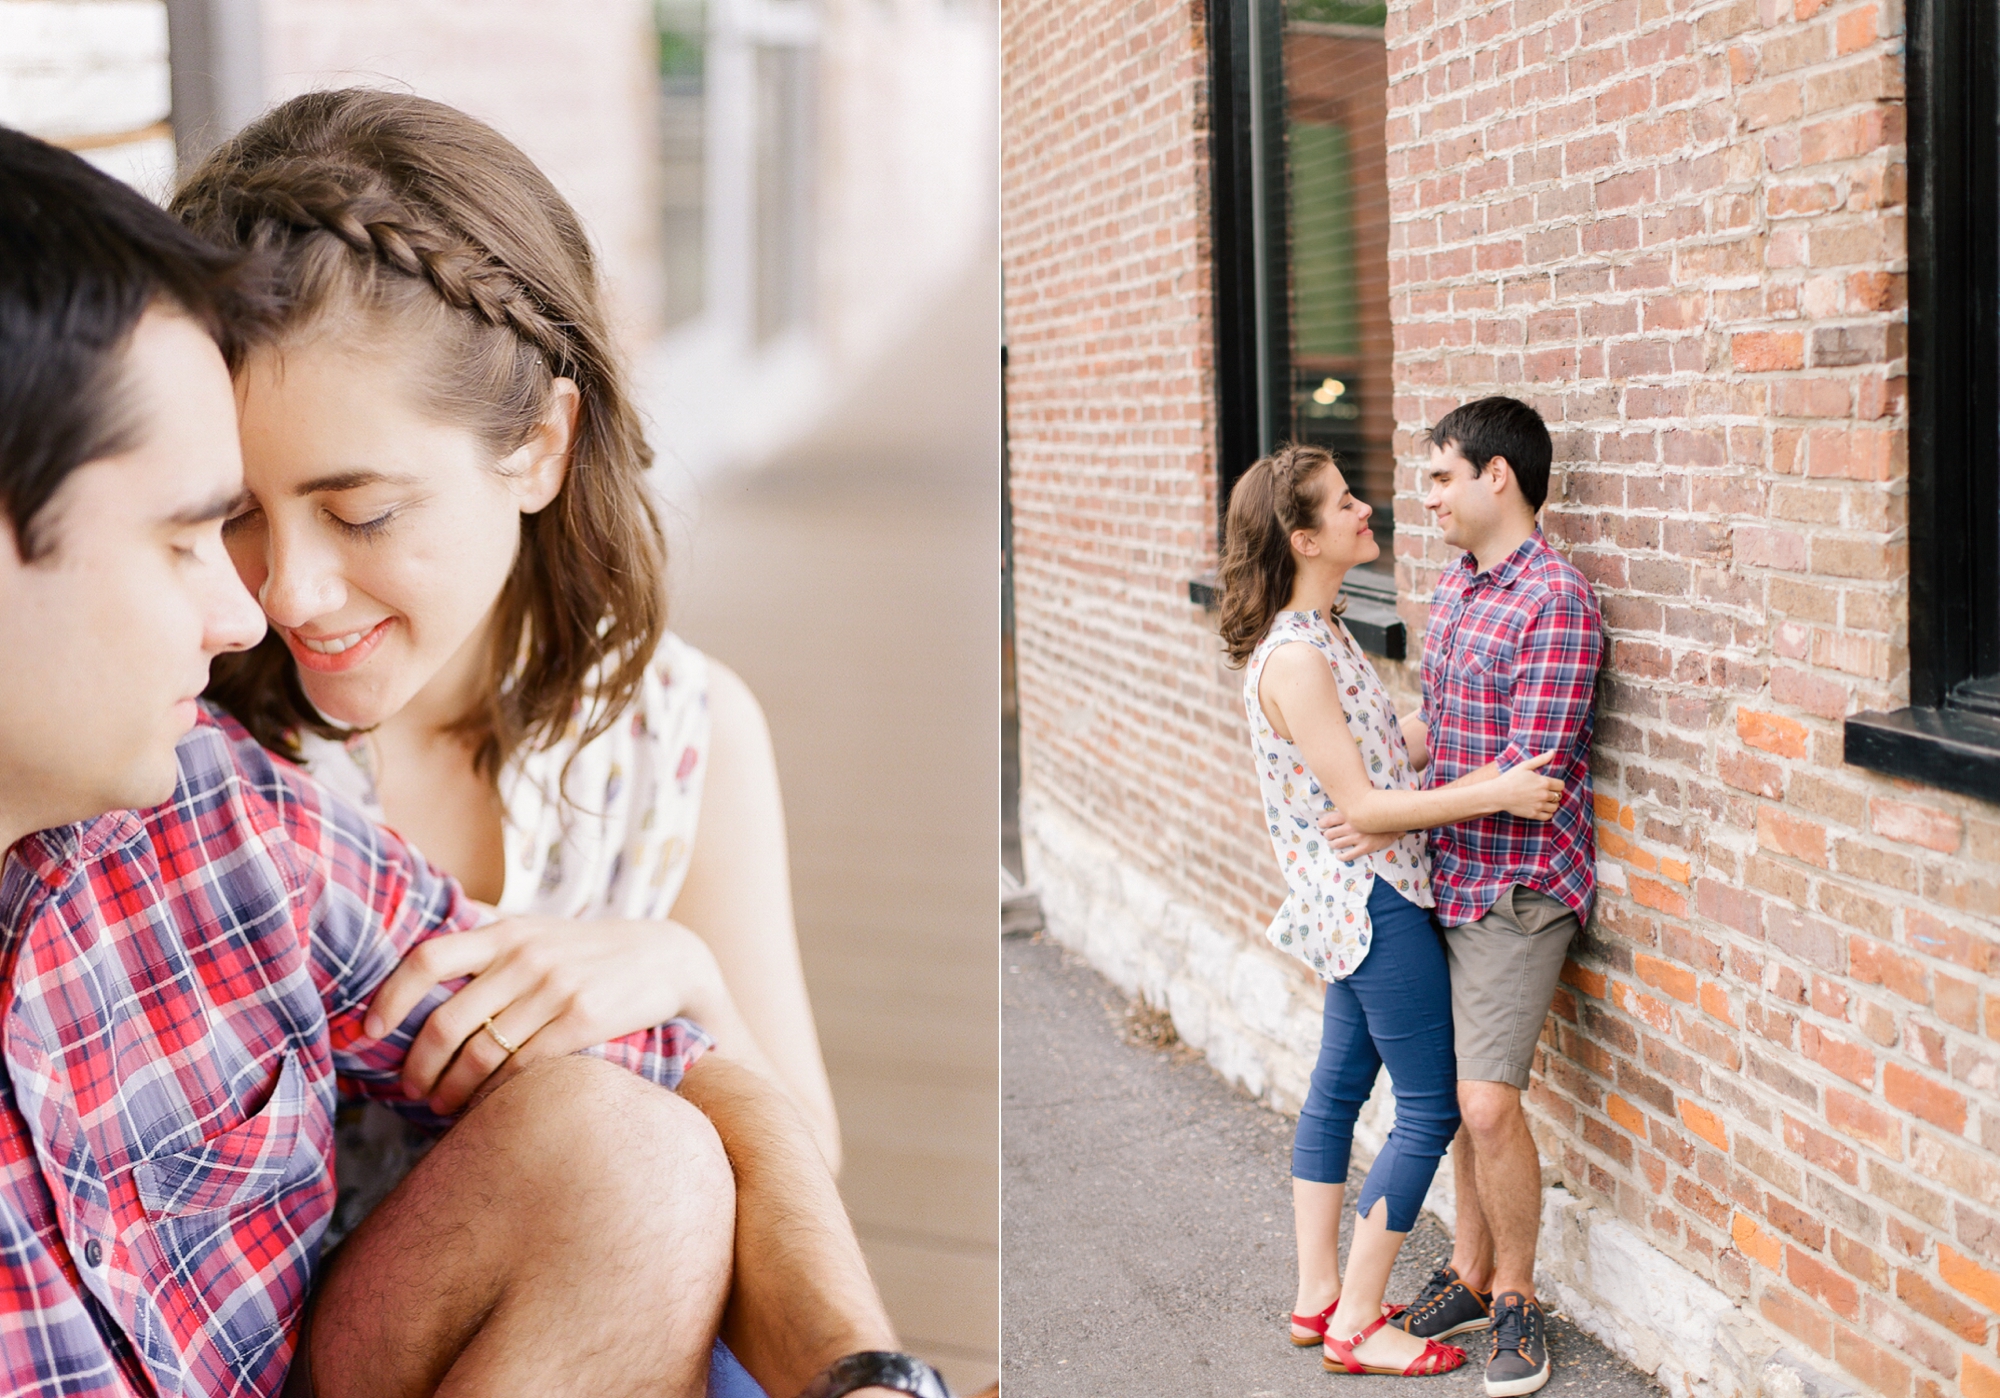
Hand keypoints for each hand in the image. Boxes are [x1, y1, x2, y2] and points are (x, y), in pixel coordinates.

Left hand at [363, 911, 727, 1114]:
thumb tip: (415, 970)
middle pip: (447, 1021)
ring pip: (481, 1053)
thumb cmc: (587, 952)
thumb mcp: (536, 932)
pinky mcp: (584, 1021)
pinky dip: (496, 1094)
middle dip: (419, 1067)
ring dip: (451, 1091)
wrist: (666, 957)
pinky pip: (523, 1068)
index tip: (371, 1032)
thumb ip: (486, 947)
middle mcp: (525, 957)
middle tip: (411, 1091)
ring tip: (441, 1107)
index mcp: (505, 932)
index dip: (390, 998)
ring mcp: (555, 989)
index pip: (427, 958)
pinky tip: (485, 1107)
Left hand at [1316, 808, 1402, 859]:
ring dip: (1332, 845)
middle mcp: (1351, 827)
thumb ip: (1352, 807)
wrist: (1395, 821)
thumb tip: (1341, 804)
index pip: (1329, 820)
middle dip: (1327, 835)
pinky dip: (1341, 856)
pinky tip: (1339, 856)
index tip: (1321, 825)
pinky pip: (1348, 855)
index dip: (1322, 824)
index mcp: (1350, 815)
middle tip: (1328, 836)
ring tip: (1332, 844)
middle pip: (1330, 833)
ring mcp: (1358, 838)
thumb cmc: (1379, 812)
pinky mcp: (1365, 847)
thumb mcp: (1364, 805)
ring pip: (1337, 844)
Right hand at [1492, 750, 1562, 819]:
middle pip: (1558, 796)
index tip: (1551, 784)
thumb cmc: (1510, 778)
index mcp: (1544, 782)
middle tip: (1545, 792)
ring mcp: (1539, 805)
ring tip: (1545, 800)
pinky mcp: (1533, 814)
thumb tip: (1553, 751)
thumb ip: (1541, 759)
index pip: (1561, 785)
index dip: (1557, 784)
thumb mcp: (1525, 766)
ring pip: (1555, 807)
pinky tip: (1542, 808)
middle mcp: (1544, 795)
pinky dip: (1547, 813)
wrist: (1498, 794)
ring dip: (1552, 803)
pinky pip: (1548, 816)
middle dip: (1554, 793)